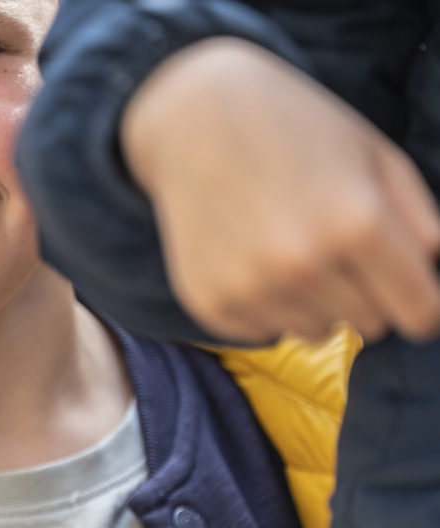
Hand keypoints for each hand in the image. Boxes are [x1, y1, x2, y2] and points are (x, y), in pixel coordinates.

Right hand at [121, 37, 439, 343]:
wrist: (190, 116)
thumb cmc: (293, 126)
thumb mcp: (374, 153)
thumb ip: (421, 220)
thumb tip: (433, 274)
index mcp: (358, 224)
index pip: (421, 313)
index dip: (422, 302)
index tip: (405, 287)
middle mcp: (303, 265)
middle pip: (371, 325)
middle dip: (365, 293)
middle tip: (332, 245)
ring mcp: (251, 288)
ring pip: (316, 333)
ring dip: (314, 302)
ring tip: (287, 248)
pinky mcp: (209, 302)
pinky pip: (263, 331)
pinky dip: (265, 304)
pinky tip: (248, 257)